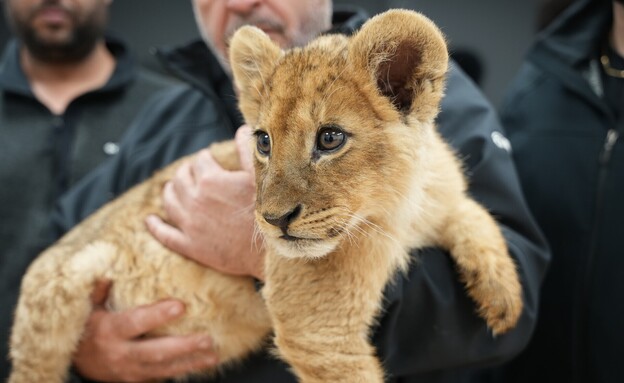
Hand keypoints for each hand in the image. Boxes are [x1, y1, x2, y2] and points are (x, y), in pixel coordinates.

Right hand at [73, 280, 218, 381]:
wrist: (80, 363)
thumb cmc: (89, 327)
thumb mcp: (90, 307)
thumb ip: (100, 290)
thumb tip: (109, 270)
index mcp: (110, 331)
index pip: (136, 323)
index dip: (157, 315)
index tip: (180, 306)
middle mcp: (122, 353)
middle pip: (156, 351)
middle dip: (183, 346)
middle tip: (207, 339)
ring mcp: (132, 370)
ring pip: (164, 368)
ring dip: (191, 362)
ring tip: (213, 354)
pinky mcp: (140, 380)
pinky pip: (165, 376)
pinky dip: (185, 370)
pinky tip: (204, 362)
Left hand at [146, 125, 264, 279]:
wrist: (270, 252)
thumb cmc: (269, 213)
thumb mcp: (261, 177)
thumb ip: (248, 150)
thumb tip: (242, 129)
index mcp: (211, 180)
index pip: (200, 160)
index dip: (207, 158)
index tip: (211, 160)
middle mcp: (195, 200)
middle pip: (181, 178)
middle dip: (187, 172)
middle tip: (194, 173)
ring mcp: (190, 225)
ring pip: (170, 201)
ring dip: (170, 191)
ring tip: (173, 188)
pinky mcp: (191, 246)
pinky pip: (165, 234)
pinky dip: (155, 226)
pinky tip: (150, 220)